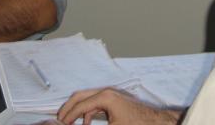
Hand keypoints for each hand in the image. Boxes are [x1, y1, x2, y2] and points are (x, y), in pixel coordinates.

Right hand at [57, 87, 180, 124]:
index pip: (79, 105)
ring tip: (69, 122)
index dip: (67, 116)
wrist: (155, 122)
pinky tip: (85, 124)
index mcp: (104, 97)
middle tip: (59, 119)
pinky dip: (86, 112)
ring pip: (86, 99)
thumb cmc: (137, 124)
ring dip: (76, 110)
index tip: (59, 123)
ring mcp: (110, 95)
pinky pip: (94, 104)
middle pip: (79, 96)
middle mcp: (106, 92)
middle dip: (68, 108)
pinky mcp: (113, 101)